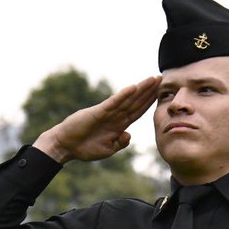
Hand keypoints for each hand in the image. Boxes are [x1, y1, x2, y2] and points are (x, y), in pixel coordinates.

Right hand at [33, 76, 160, 163]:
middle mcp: (115, 116)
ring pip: (127, 100)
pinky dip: (123, 96)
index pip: (137, 111)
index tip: (160, 94)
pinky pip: (113, 103)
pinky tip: (132, 88)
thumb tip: (129, 134)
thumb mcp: (107, 149)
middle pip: (136, 102)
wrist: (66, 146)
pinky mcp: (98, 112)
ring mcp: (107, 113)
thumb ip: (120, 142)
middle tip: (162, 79)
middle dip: (149, 91)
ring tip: (152, 79)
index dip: (149, 102)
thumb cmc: (85, 148)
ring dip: (140, 89)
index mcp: (118, 125)